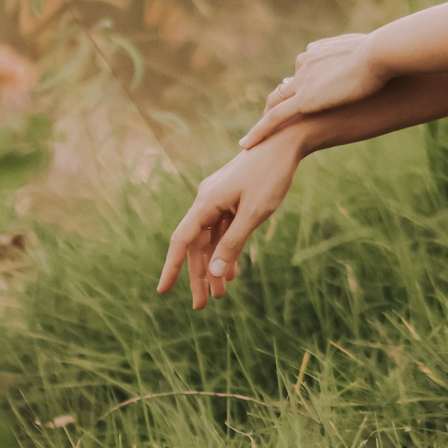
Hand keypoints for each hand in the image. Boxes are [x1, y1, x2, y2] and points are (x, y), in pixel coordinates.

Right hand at [155, 133, 302, 308]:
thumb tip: (213, 272)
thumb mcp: (255, 213)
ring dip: (214, 266)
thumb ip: (233, 243)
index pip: (182, 241)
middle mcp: (206, 200)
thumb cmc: (271, 175)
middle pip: (197, 245)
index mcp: (206, 202)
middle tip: (201, 307)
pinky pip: (223, 229)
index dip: (172, 267)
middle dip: (199, 276)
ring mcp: (218, 199)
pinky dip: (226, 249)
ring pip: (211, 239)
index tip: (163, 291)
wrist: (284, 141)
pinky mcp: (231, 197)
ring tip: (220, 295)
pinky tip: (231, 271)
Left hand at [239, 32, 388, 148]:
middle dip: (279, 102)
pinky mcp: (304, 100)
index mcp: (319, 51)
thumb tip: (375, 58)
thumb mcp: (374, 52)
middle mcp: (306, 63)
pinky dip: (259, 131)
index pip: (305, 70)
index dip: (302, 86)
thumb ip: (366, 56)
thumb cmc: (386, 53)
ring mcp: (303, 81)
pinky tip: (248, 144)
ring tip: (254, 137)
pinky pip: (275, 118)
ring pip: (276, 103)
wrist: (380, 54)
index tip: (302, 98)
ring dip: (265, 119)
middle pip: (286, 87)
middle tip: (271, 119)